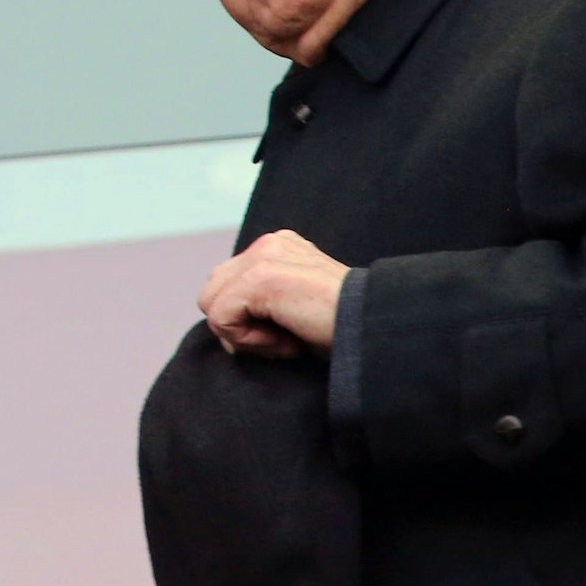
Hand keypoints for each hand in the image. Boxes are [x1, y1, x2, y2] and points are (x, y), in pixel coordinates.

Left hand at [198, 229, 349, 357]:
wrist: (374, 331)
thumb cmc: (342, 330)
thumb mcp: (296, 309)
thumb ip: (262, 303)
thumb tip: (223, 323)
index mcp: (278, 248)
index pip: (226, 285)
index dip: (245, 321)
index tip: (288, 333)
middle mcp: (269, 244)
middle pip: (211, 292)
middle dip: (238, 327)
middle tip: (285, 338)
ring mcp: (264, 257)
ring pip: (211, 305)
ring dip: (245, 336)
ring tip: (287, 338)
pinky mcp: (260, 277)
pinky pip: (221, 318)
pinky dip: (251, 341)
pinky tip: (288, 340)